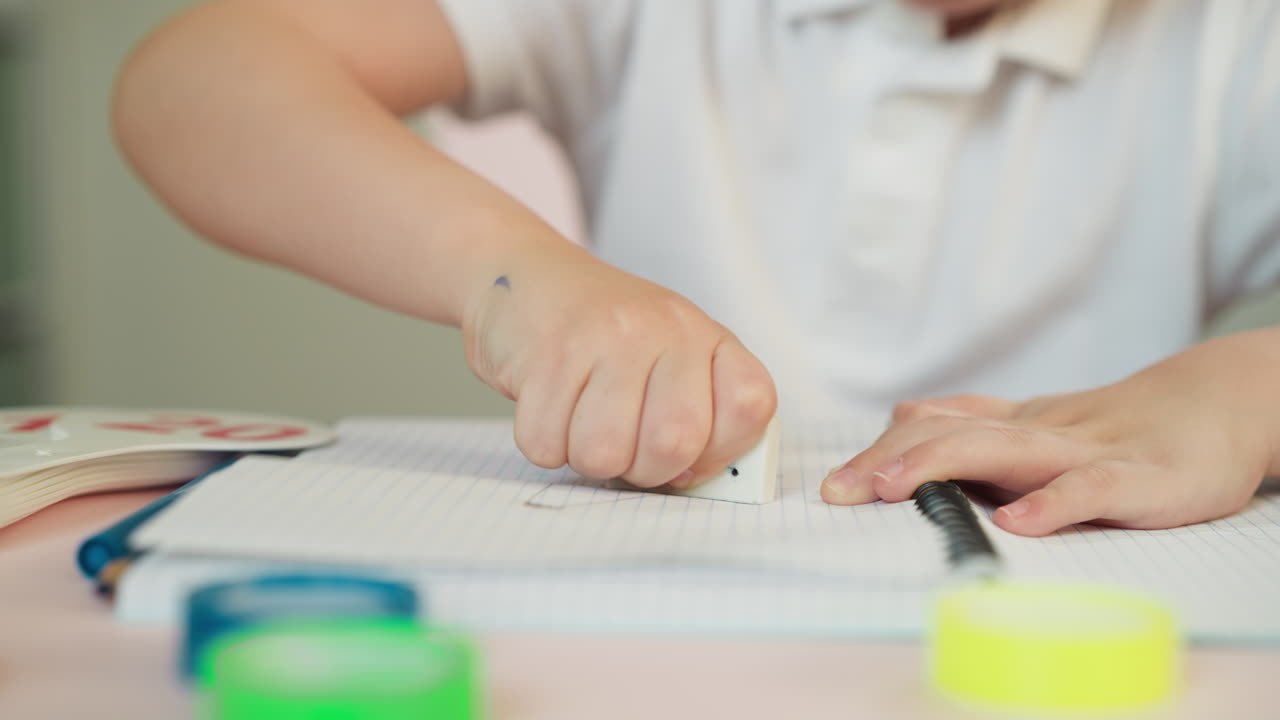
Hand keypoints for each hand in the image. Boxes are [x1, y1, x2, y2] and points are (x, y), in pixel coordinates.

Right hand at [462, 244, 775, 488]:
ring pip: (603, 454)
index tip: (688, 447)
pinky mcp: (548, 352)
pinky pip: (545, 443)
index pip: (749, 408)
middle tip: (625, 442)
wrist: (524, 277)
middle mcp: (665, 328)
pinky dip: (542, 440)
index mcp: (707, 337)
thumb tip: (687, 479)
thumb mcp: (669, 362)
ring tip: (582, 419)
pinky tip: (549, 403)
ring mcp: (606, 336)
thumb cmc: (605, 339)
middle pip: (673, 444)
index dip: (718, 449)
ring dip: (585, 456)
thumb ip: (698, 420)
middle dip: (641, 469)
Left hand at [820, 331, 1279, 535]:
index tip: (832, 487)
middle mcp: (1037, 432)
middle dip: (890, 460)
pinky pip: (1090, 488)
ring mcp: (1085, 451)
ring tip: (893, 488)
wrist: (1215, 410)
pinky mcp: (1140, 479)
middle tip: (841, 491)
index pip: (933, 428)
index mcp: (1010, 426)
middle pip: (953, 435)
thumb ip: (973, 429)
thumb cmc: (1115, 432)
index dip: (880, 453)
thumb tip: (901, 425)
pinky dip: (1052, 502)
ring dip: (943, 465)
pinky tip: (1016, 521)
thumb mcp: (1035, 430)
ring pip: (1006, 449)